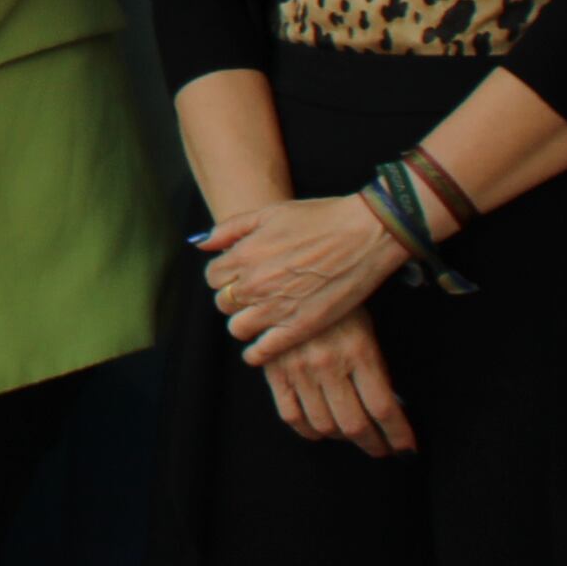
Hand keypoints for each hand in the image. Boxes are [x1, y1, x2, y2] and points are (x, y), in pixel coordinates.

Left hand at [198, 192, 408, 364]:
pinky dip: (257, 353)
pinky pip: (264, 350)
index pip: (213, 277)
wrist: (364, 233)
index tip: (237, 275)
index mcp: (244, 255)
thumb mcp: (270, 212)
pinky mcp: (301, 327)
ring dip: (244, 322)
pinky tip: (258, 349)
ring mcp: (277, 308)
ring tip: (257, 317)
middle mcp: (255, 284)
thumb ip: (231, 228)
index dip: (224, 275)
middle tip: (251, 294)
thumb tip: (202, 243)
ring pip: (238, 327)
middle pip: (223, 302)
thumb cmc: (320, 218)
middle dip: (233, 297)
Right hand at [261, 309, 415, 455]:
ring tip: (352, 435)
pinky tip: (321, 429)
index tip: (406, 448)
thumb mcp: (367, 331)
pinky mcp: (275, 372)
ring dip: (342, 438)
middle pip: (354, 424)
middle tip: (382, 448)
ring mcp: (299, 370)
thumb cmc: (338, 306)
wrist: (291, 281)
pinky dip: (308, 431)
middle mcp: (328, 365)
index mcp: (359, 352)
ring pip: (324, 425)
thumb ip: (375, 370)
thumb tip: (387, 409)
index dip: (398, 435)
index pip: (384, 409)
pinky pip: (291, 416)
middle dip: (373, 444)